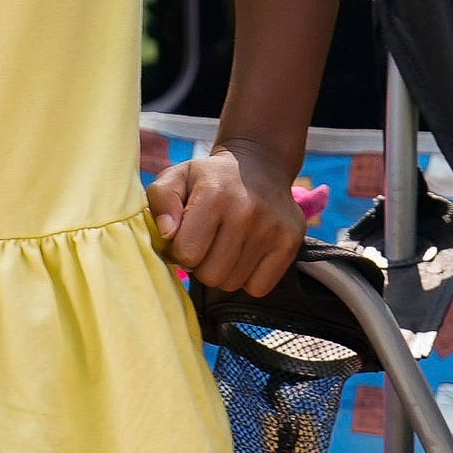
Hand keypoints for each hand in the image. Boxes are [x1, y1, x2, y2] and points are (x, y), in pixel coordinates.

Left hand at [151, 137, 302, 296]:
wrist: (260, 165)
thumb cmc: (210, 179)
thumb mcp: (177, 177)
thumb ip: (161, 200)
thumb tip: (167, 233)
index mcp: (214, 195)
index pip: (186, 254)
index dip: (180, 251)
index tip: (187, 236)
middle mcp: (247, 212)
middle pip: (210, 275)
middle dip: (201, 265)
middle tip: (207, 244)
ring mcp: (273, 229)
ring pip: (232, 284)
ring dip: (223, 272)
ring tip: (225, 246)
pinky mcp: (291, 243)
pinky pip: (258, 288)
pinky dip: (248, 279)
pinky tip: (245, 254)